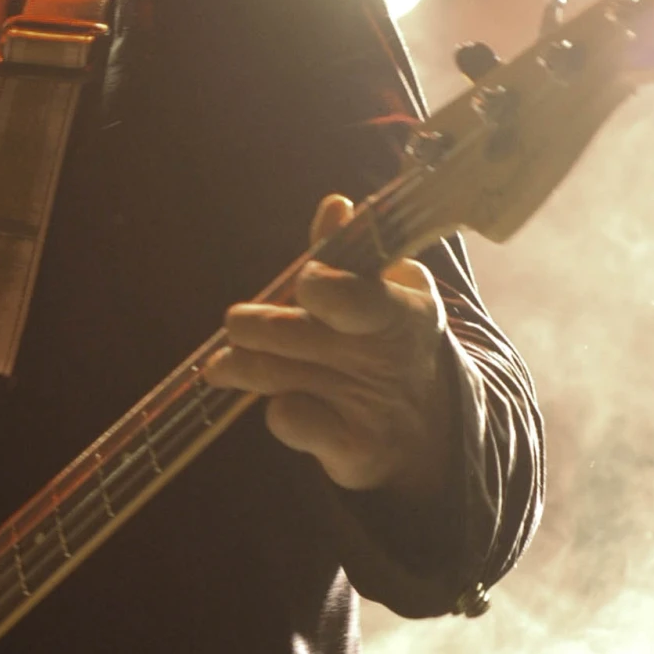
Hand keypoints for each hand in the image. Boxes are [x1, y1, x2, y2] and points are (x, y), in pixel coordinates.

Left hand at [205, 192, 456, 499]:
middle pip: (296, 334)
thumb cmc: (392, 345)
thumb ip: (350, 254)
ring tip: (221, 365)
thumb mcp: (386, 294)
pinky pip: (288, 419)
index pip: (354, 296)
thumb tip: (335, 205)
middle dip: (254, 325)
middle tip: (236, 323)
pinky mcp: (352, 448)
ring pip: (278, 375)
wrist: (432, 431)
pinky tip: (275, 403)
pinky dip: (273, 410)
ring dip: (240, 365)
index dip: (318, 287)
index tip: (302, 285)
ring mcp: (369, 405)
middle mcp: (388, 358)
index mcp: (403, 310)